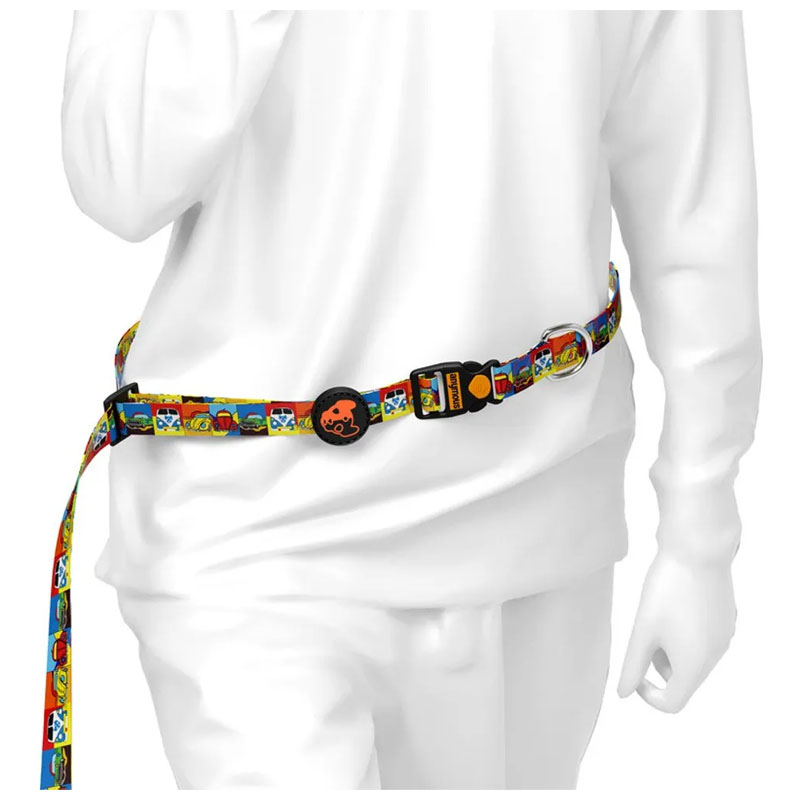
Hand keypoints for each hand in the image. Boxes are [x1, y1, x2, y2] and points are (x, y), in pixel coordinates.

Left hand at [617, 550, 736, 711]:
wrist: (698, 548)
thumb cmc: (667, 589)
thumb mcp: (642, 630)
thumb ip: (632, 665)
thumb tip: (623, 692)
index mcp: (695, 664)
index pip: (672, 702)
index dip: (647, 694)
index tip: (633, 670)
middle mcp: (716, 655)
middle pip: (683, 679)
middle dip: (658, 665)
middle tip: (642, 633)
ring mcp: (724, 634)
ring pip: (693, 657)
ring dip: (670, 648)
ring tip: (655, 616)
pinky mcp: (726, 616)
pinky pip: (703, 637)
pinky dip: (685, 632)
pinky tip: (672, 604)